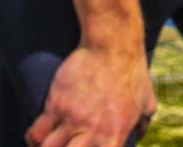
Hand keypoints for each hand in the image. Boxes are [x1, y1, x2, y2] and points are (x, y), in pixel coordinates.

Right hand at [25, 44, 156, 145]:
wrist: (112, 45)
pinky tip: (37, 139)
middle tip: (69, 146)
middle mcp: (92, 132)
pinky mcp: (55, 105)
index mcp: (115, 135)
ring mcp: (72, 120)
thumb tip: (138, 136)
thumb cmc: (133, 73)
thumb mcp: (147, 101)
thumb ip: (143, 124)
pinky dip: (34, 140)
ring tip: (53, 146)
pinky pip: (36, 133)